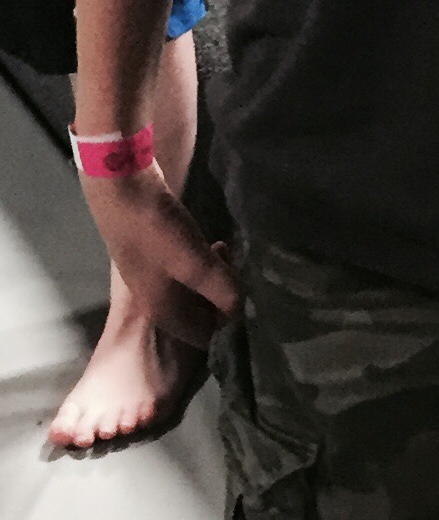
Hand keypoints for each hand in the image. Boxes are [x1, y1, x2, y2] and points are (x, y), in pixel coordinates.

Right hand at [80, 160, 244, 346]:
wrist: (118, 185)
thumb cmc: (157, 228)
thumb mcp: (196, 263)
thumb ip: (222, 289)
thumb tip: (240, 308)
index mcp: (162, 310)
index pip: (203, 334)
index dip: (227, 318)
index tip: (238, 289)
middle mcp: (154, 299)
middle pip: (198, 311)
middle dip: (222, 294)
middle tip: (232, 265)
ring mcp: (150, 275)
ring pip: (192, 289)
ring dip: (213, 276)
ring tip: (221, 250)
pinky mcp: (151, 253)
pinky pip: (183, 270)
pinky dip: (199, 262)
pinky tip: (207, 242)